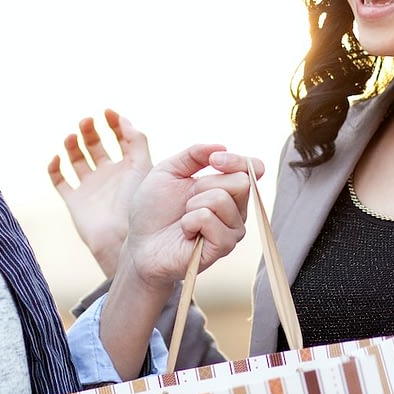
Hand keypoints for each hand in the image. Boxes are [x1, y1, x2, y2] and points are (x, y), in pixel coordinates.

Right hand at [48, 110, 149, 276]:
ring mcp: (90, 187)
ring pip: (77, 160)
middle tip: (87, 122)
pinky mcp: (75, 200)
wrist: (120, 237)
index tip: (107, 112)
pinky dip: (55, 167)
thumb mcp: (142, 165)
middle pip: (95, 146)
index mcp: (128, 167)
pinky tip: (57, 158)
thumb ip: (136, 140)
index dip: (114, 123)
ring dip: (72, 145)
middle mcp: (108, 175)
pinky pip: (60, 180)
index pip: (120, 138)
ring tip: (71, 137)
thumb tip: (123, 118)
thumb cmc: (136, 202)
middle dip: (90, 131)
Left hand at [119, 145, 262, 290]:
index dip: (237, 160)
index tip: (214, 160)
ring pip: (222, 199)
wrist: (140, 243)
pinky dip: (190, 221)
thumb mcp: (168, 170)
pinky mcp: (222, 247)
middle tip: (188, 200)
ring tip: (184, 218)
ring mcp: (232, 230)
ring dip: (193, 204)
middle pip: (241, 181)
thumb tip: (221, 146)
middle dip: (205, 183)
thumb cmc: (154, 209)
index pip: (254, 168)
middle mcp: (236, 210)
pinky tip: (185, 232)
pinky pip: (209, 219)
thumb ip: (193, 154)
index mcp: (227, 189)